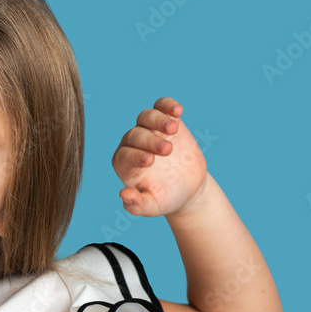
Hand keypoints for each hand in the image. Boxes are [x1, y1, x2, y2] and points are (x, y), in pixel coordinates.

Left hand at [111, 97, 207, 217]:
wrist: (187, 188)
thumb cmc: (166, 198)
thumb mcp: (153, 206)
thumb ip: (138, 205)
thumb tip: (123, 195)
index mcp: (125, 163)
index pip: (124, 154)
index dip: (134, 156)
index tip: (149, 161)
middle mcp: (134, 144)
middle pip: (135, 134)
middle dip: (150, 141)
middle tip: (167, 151)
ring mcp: (150, 130)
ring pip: (146, 116)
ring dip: (158, 120)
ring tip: (173, 128)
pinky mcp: (166, 122)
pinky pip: (162, 107)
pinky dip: (168, 105)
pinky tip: (178, 111)